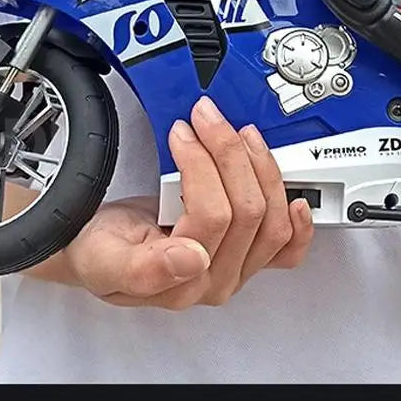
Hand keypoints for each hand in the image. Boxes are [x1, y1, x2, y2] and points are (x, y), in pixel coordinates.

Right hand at [64, 96, 313, 307]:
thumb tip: (192, 259)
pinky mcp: (249, 255)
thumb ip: (143, 268)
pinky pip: (287, 248)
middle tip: (207, 119)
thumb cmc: (102, 252)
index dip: (200, 164)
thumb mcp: (101, 258)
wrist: (102, 251)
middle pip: (247, 210)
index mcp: (183, 281)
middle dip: (228, 153)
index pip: (212, 214)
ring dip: (260, 167)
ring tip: (239, 134)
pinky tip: (298, 200)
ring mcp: (238, 268)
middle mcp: (217, 279)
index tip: (182, 132)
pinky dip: (299, 224)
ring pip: (272, 219)